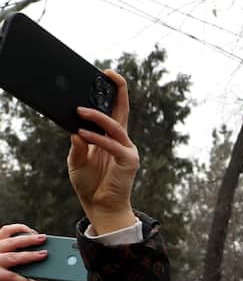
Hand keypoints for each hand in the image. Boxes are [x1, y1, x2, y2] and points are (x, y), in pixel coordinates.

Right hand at [0, 224, 48, 280]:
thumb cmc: (3, 273)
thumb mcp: (8, 259)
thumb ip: (18, 254)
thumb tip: (42, 252)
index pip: (6, 231)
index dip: (20, 229)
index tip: (35, 232)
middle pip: (11, 242)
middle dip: (28, 239)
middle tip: (43, 238)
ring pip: (13, 257)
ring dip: (30, 255)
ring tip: (44, 254)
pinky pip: (13, 277)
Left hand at [67, 70, 139, 235]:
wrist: (100, 206)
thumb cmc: (90, 184)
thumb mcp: (76, 161)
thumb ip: (77, 146)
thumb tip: (76, 131)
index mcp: (111, 137)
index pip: (115, 110)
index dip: (113, 92)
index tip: (105, 75)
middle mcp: (122, 140)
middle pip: (123, 110)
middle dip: (118, 90)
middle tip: (109, 74)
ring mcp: (127, 149)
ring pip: (115, 126)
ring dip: (97, 116)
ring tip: (80, 110)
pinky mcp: (128, 161)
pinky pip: (112, 145)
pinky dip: (97, 139)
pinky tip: (83, 134)